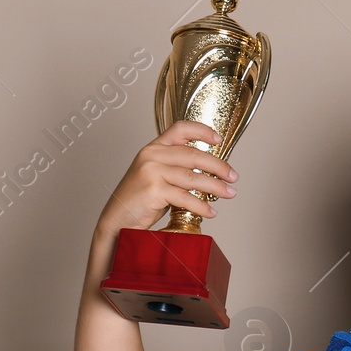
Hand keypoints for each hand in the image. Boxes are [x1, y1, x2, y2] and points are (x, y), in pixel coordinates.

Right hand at [95, 120, 237, 240]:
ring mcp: (151, 171)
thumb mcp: (155, 176)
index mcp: (153, 148)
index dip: (202, 131)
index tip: (219, 139)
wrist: (116, 221)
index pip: (180, 128)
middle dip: (218, 166)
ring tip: (229, 193)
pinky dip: (201, 206)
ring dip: (216, 187)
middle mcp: (151, 155)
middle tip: (233, 177)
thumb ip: (176, 168)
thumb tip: (210, 173)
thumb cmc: (139, 201)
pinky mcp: (153, 190)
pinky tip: (211, 211)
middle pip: (193, 155)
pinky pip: (185, 197)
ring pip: (193, 177)